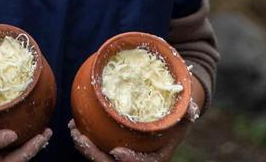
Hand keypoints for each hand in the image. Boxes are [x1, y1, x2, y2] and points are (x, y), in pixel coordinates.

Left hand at [67, 98, 198, 161]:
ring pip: (102, 159)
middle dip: (94, 155)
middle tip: (80, 138)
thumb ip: (187, 111)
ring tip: (73, 129)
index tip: (116, 151)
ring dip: (85, 147)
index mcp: (157, 157)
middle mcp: (138, 159)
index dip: (130, 161)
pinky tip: (75, 125)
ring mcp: (125, 155)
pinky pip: (98, 149)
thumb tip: (191, 108)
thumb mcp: (185, 111)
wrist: (169, 114)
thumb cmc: (177, 112)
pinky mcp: (113, 148)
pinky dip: (85, 140)